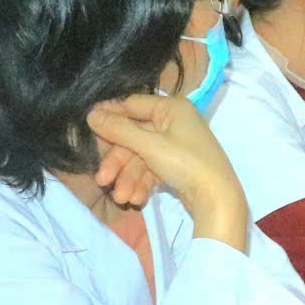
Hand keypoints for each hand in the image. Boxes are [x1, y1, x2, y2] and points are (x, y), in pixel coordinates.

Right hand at [85, 93, 245, 233]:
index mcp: (172, 108)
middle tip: (102, 179)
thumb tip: (92, 114)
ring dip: (127, 177)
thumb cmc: (186, 163)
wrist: (217, 198)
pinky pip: (151, 168)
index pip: (132, 105)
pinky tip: (136, 199)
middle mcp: (174, 122)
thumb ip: (119, 130)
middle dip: (118, 161)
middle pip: (133, 136)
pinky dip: (141, 183)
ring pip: (140, 156)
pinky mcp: (176, 164)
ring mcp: (175, 144)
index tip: (86, 126)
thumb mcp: (149, 145)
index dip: (109, 116)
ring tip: (121, 198)